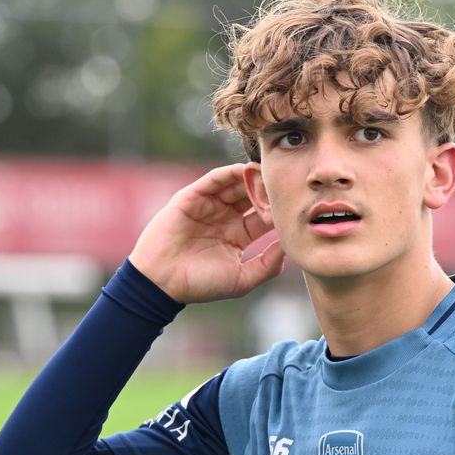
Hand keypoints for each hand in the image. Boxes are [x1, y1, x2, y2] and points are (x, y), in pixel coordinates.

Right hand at [130, 163, 284, 302]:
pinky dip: (230, 173)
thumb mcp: (243, 279)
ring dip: (252, 179)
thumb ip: (268, 265)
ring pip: (236, 185)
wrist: (162, 282)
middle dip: (267, 191)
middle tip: (283, 187)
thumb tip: (289, 247)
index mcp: (238, 236)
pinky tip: (246, 171)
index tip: (292, 210)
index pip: (263, 217)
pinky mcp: (192, 197)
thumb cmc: (200, 284)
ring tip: (268, 175)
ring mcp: (208, 206)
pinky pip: (214, 179)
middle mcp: (225, 218)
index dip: (277, 212)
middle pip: (252, 197)